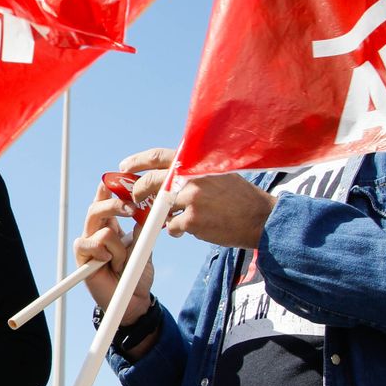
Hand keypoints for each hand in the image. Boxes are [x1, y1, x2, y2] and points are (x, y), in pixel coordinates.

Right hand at [75, 177, 154, 317]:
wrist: (133, 299)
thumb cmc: (137, 272)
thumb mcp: (144, 245)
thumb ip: (144, 226)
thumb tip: (149, 205)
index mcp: (110, 224)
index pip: (105, 198)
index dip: (112, 186)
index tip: (125, 180)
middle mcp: (96, 231)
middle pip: (97, 206)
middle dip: (115, 205)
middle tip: (132, 210)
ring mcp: (88, 243)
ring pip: (103, 229)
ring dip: (119, 247)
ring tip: (122, 261)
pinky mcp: (83, 257)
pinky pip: (93, 244)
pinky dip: (106, 253)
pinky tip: (109, 263)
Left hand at [120, 147, 276, 248]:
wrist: (260, 218)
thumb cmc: (239, 196)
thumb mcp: (219, 172)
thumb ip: (194, 170)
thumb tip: (168, 171)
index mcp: (196, 163)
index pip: (159, 156)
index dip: (138, 161)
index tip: (124, 167)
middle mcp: (191, 177)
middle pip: (151, 182)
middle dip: (138, 191)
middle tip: (135, 198)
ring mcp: (191, 199)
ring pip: (160, 207)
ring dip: (163, 215)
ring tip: (178, 218)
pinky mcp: (192, 220)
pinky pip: (171, 226)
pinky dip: (176, 229)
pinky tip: (190, 229)